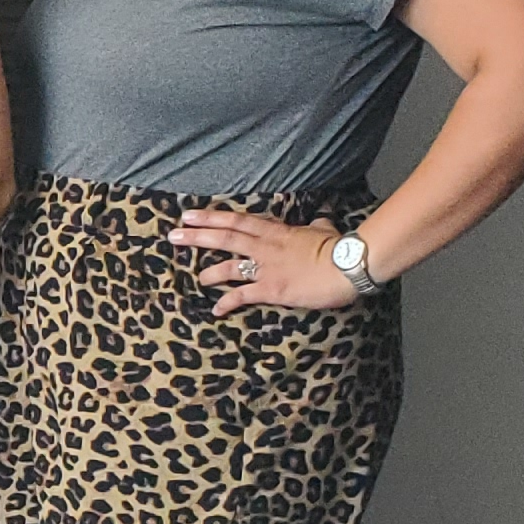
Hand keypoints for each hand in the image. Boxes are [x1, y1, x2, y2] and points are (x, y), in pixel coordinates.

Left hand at [167, 210, 358, 315]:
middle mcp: (266, 248)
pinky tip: (216, 309)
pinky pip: (243, 296)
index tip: (189, 214)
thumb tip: (320, 219)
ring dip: (209, 272)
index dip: (211, 217)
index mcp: (276, 232)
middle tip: (173, 236)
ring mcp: (267, 269)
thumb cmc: (340, 248)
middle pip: (224, 238)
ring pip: (229, 267)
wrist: (349, 266)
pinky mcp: (272, 290)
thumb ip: (316, 225)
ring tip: (196, 277)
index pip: (237, 220)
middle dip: (196, 237)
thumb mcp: (324, 230)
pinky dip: (227, 302)